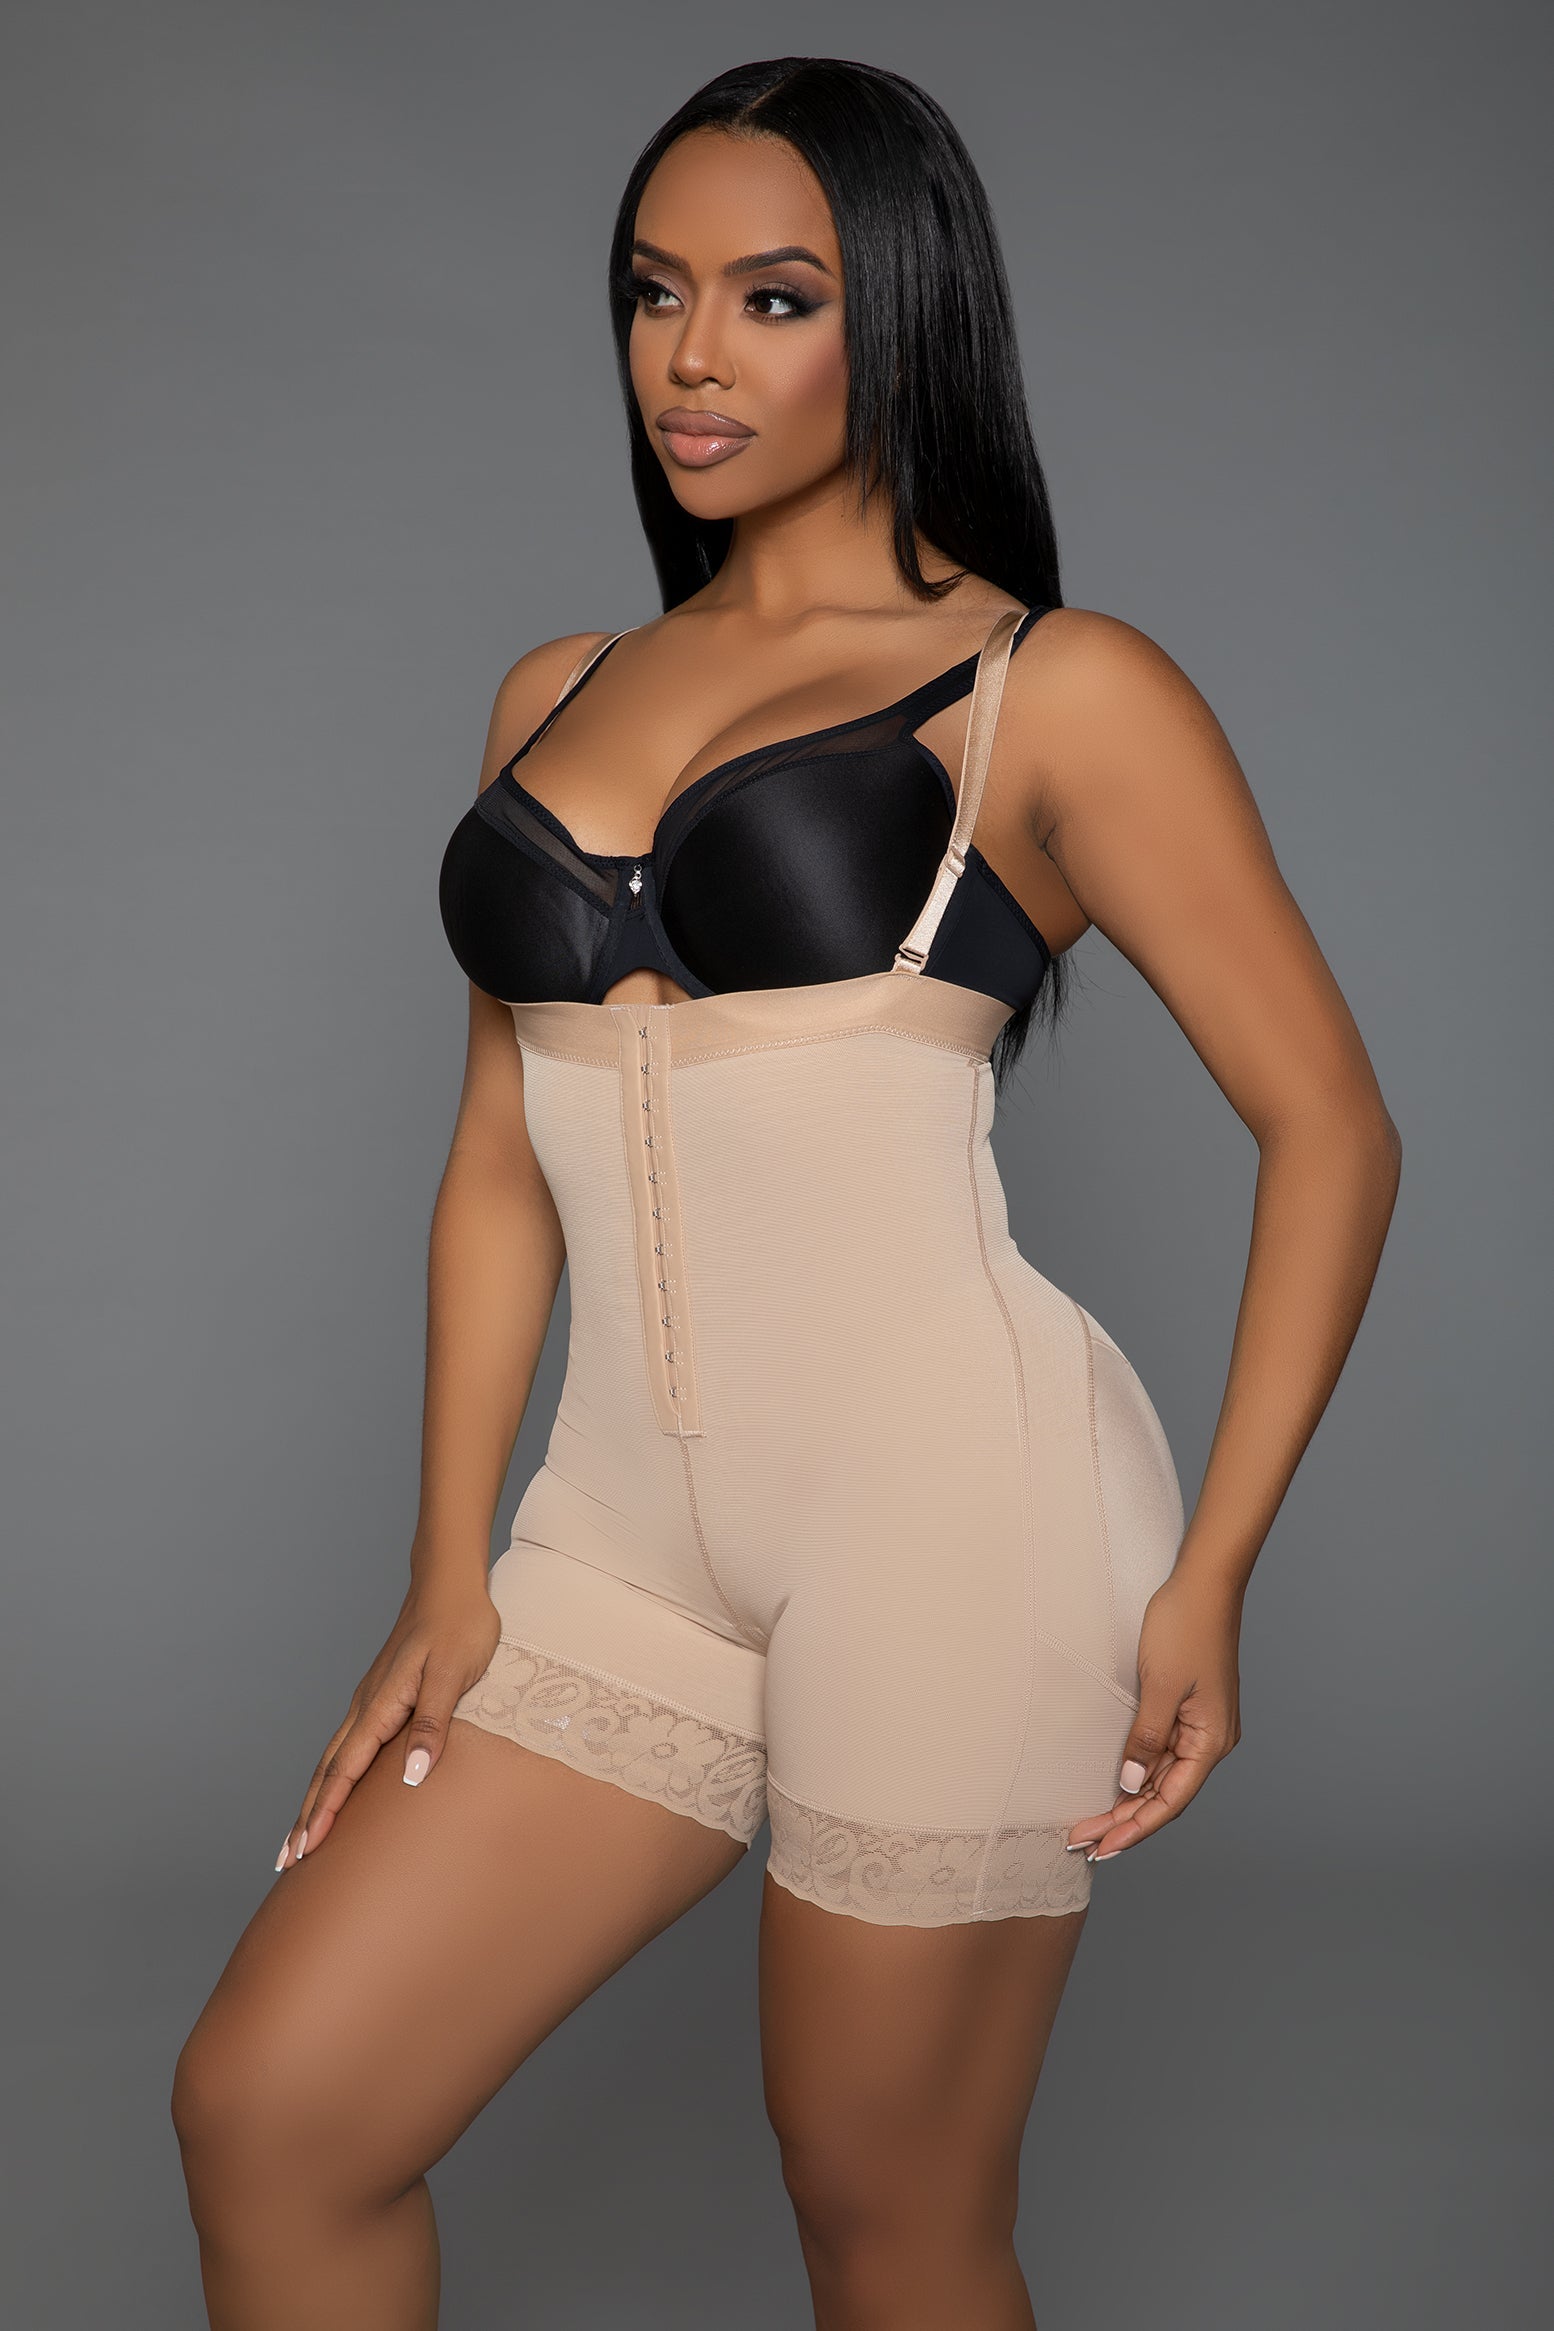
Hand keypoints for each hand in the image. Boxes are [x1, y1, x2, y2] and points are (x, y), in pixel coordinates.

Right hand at [274, 1576, 500, 1867]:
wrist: (450, 1585)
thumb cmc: (460, 1626)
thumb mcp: (453, 1674)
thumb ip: (433, 1724)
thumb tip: (412, 1776)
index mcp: (382, 1706)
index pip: (346, 1770)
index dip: (326, 1811)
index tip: (307, 1849)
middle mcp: (367, 1707)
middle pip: (327, 1771)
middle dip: (307, 1816)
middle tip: (286, 1860)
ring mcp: (369, 1701)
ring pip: (333, 1759)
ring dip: (314, 1798)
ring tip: (300, 1835)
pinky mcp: (380, 1696)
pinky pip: (347, 1745)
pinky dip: (332, 1774)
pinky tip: (333, 1786)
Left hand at [1065, 1569, 1242, 1865]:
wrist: (1202, 1582)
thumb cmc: (1184, 1627)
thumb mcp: (1158, 1686)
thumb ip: (1146, 1738)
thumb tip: (1131, 1783)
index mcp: (1212, 1740)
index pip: (1171, 1801)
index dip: (1136, 1828)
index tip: (1102, 1847)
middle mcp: (1210, 1739)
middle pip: (1165, 1794)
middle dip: (1125, 1821)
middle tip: (1083, 1843)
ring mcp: (1199, 1724)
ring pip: (1161, 1776)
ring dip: (1129, 1800)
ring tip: (1092, 1824)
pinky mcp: (1186, 1708)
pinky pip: (1161, 1752)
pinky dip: (1137, 1771)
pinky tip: (1114, 1786)